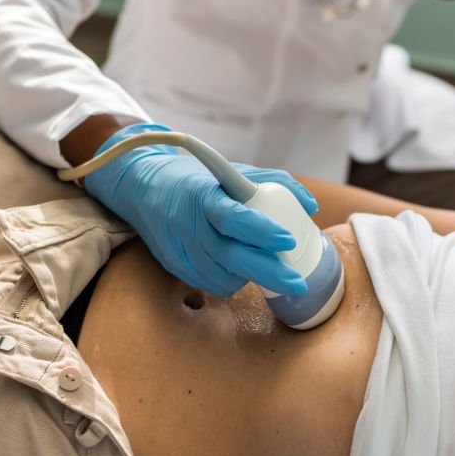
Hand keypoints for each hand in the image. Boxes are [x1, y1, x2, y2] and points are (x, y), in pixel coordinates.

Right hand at [83, 123, 318, 296]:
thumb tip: (310, 206)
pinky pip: (210, 284)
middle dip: (269, 273)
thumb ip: (274, 182)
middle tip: (298, 282)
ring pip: (223, 276)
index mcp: (204, 195)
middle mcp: (188, 224)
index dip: (261, 232)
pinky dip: (232, 281)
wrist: (144, 188)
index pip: (233, 217)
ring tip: (270, 269)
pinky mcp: (174, 266)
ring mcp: (179, 249)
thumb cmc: (200, 180)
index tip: (289, 240)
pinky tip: (242, 271)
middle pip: (231, 256)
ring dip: (252, 278)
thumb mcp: (233, 171)